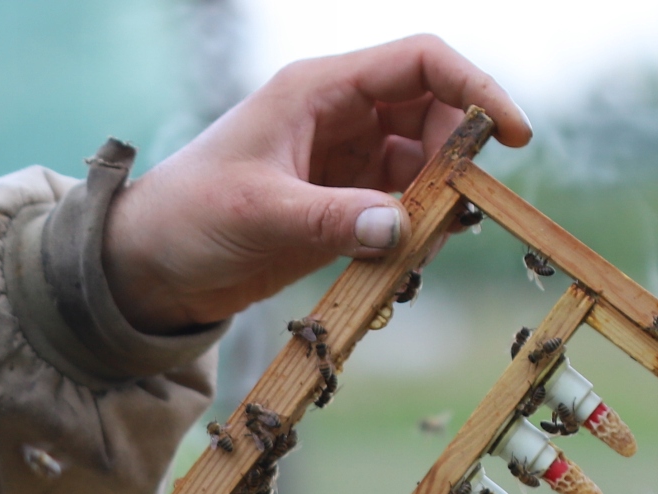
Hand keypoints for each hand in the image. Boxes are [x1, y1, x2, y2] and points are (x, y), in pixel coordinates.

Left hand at [103, 37, 530, 334]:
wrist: (146, 268)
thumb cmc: (187, 219)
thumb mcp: (259, 215)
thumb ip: (332, 219)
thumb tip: (403, 225)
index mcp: (319, 90)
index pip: (419, 62)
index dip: (475, 86)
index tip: (511, 135)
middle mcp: (338, 115)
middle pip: (434, 108)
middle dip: (459, 152)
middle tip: (462, 207)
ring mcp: (342, 159)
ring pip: (422, 161)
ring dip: (438, 197)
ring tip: (426, 241)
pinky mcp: (338, 203)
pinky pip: (398, 203)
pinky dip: (414, 226)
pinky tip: (407, 255)